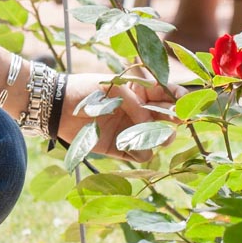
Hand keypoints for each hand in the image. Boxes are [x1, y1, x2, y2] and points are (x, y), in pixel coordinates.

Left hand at [57, 73, 179, 162]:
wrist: (59, 106)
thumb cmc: (86, 89)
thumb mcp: (113, 88)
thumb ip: (134, 102)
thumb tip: (147, 121)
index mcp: (141, 91)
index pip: (167, 94)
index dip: (179, 98)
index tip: (183, 103)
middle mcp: (140, 112)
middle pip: (169, 118)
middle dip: (174, 119)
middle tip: (175, 120)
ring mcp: (132, 130)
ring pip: (159, 139)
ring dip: (160, 137)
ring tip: (155, 134)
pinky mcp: (121, 148)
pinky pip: (141, 154)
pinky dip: (140, 151)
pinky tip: (129, 144)